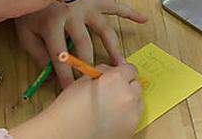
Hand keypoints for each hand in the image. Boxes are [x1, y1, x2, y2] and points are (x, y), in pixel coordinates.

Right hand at [13, 63, 142, 138]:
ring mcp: (132, 115)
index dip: (122, 73)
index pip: (130, 69)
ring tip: (110, 108)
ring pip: (138, 102)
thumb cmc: (68, 108)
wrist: (63, 135)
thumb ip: (102, 72)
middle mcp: (128, 95)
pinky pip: (134, 118)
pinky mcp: (131, 130)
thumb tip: (112, 70)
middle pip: (136, 85)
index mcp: (116, 80)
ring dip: (128, 102)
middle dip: (126, 87)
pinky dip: (126, 118)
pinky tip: (111, 120)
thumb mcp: (82, 81)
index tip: (118, 77)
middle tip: (111, 93)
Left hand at [14, 0, 148, 88]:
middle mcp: (72, 14)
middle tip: (96, 81)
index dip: (65, 74)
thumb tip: (52, 72)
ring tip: (120, 63)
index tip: (70, 88)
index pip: (60, 55)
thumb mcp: (26, 34)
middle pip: (85, 44)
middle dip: (90, 64)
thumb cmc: (31, 10)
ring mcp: (86, 5)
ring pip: (103, 29)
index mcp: (52, 23)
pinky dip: (129, 12)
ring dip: (113, 47)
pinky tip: (143, 19)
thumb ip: (38, 53)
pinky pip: (115, 6)